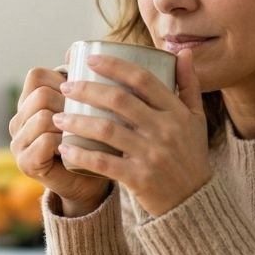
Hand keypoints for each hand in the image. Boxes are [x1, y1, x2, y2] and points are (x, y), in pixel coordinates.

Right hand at [9, 48, 113, 211]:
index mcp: (29, 102)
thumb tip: (79, 50)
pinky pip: (44, 141)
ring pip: (42, 116)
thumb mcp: (89, 107)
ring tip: (88, 129)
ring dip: (68, 121)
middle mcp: (18, 120)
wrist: (91, 182)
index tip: (86, 91)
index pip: (36, 75)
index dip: (62, 79)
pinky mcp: (26, 164)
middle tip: (93, 113)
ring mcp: (19, 142)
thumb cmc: (94, 139)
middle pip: (40, 94)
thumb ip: (84, 82)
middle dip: (67, 101)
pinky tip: (77, 144)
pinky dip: (63, 140)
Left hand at [52, 49, 210, 216]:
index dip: (114, 65)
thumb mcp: (196, 120)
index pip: (143, 79)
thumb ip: (190, 86)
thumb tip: (184, 52)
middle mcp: (165, 130)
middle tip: (66, 86)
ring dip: (77, 120)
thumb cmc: (191, 156)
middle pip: (119, 100)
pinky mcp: (140, 178)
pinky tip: (64, 147)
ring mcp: (152, 155)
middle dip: (87, 89)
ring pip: (106, 129)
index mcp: (176, 112)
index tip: (90, 59)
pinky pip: (103, 162)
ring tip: (58, 116)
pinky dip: (81, 154)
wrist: (194, 203)